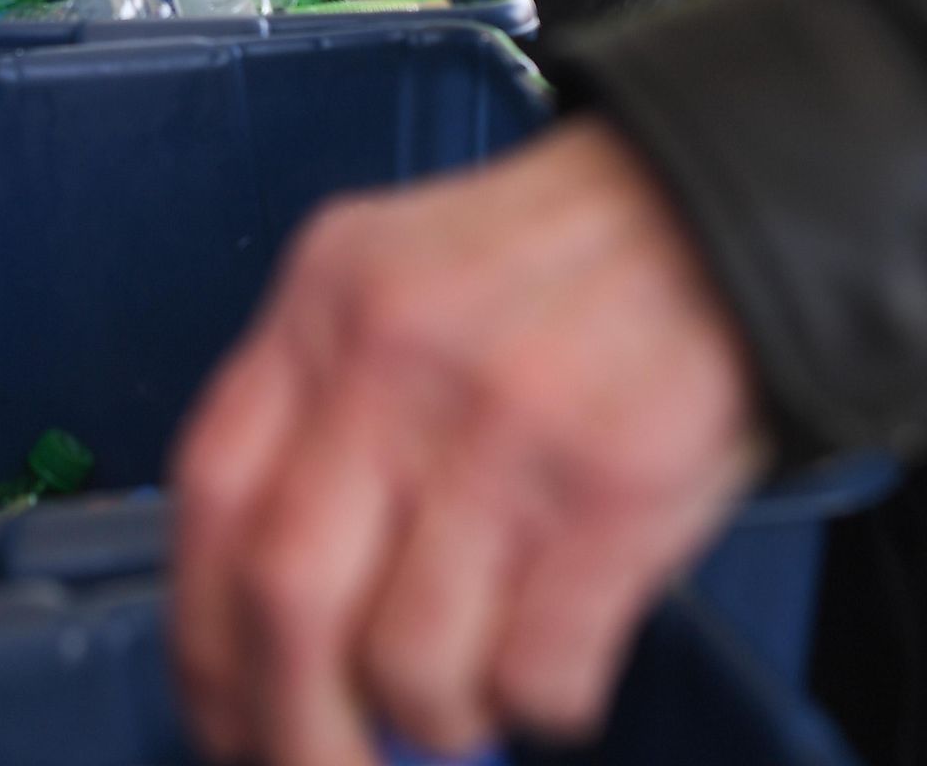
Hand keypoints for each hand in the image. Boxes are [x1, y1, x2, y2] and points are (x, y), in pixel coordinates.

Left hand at [169, 118, 763, 764]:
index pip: (212, 493)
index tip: (220, 709)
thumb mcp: (404, 281)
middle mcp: (399, 355)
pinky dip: (537, 707)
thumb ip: (327, 417)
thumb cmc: (564, 265)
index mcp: (330, 298)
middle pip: (287, 594)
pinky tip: (554, 672)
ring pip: (410, 656)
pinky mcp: (615, 489)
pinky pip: (536, 669)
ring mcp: (507, 423)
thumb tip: (272, 623)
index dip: (200, 633)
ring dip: (434, 720)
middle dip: (293, 727)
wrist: (725, 211)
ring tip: (468, 702)